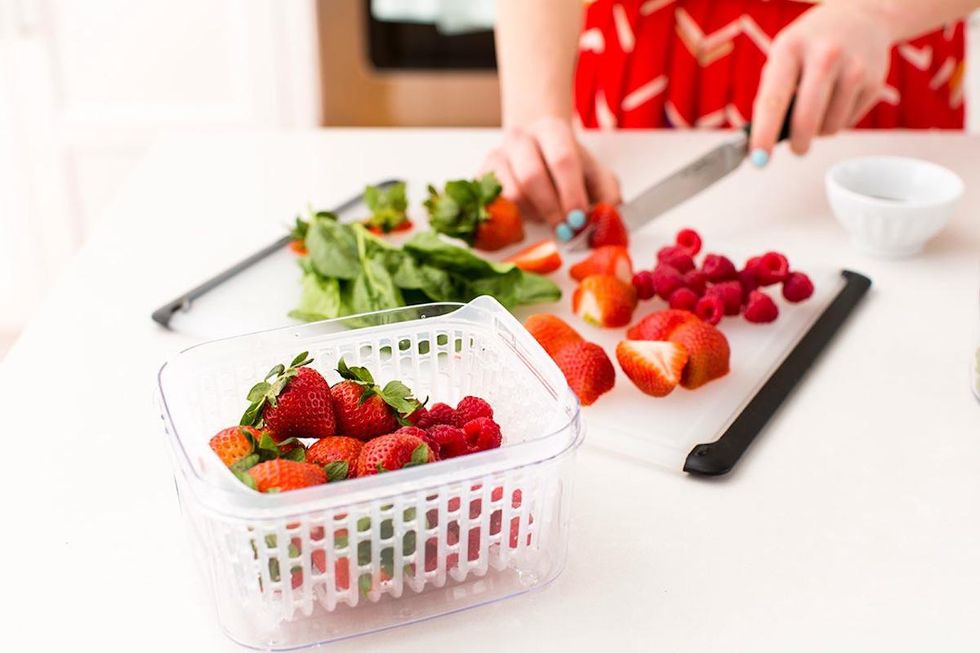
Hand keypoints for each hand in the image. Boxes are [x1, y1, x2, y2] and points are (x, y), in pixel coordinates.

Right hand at [480, 116, 620, 226]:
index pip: (562, 159)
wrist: (537, 152)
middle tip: (566, 231)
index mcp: (552, 131)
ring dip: (533, 216)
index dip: (571, 193)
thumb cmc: (568, 168)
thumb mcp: (597, 176)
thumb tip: (608, 219)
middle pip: (532, 176)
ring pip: (511, 194)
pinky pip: (494, 205)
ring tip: (547, 219)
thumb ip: (609, 196)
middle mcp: (520, 138)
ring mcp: (497, 156)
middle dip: (551, 209)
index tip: (580, 219)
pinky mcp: (482, 177)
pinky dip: (512, 221)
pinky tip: (527, 221)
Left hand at [750, 4, 892, 161]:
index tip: (758, 158)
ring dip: (819, 130)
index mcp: (791, 48)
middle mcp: (824, 55)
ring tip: (819, 108)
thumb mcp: (783, 55)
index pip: (773, 99)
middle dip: (798, 143)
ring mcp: (853, 69)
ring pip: (829, 128)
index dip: (764, 134)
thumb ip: (771, 93)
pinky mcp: (874, 82)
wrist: (861, 18)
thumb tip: (762, 139)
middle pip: (806, 120)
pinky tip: (838, 99)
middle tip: (796, 148)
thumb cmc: (811, 45)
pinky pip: (847, 123)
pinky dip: (838, 121)